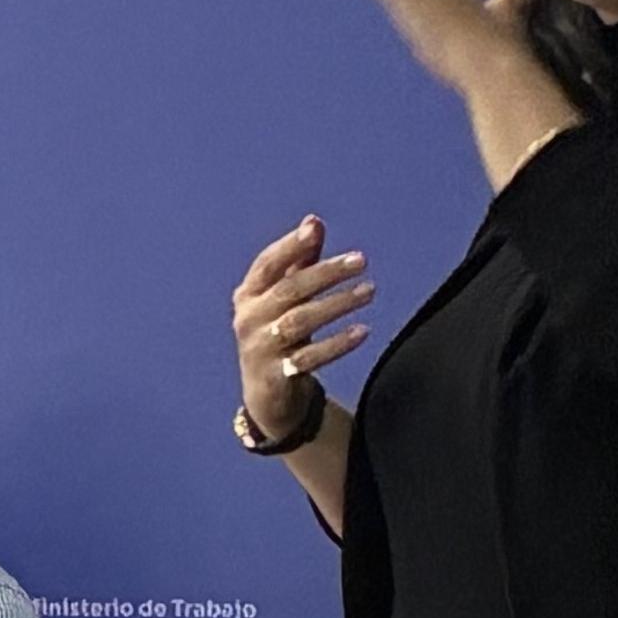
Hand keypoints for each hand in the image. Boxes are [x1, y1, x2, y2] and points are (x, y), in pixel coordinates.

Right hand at [230, 214, 371, 438]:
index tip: (315, 228)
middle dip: (325, 273)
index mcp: (248, 296)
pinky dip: (336, 344)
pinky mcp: (276, 375)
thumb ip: (299, 262)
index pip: (267, 265)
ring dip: (336, 304)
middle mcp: (249, 319)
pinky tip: (362, 331)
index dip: (289, 246)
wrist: (267, 396)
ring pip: (299, 321)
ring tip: (369, 291)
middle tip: (361, 260)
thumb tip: (314, 221)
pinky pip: (309, 358)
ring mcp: (260, 348)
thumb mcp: (283, 300)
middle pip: (288, 290)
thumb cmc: (278, 336)